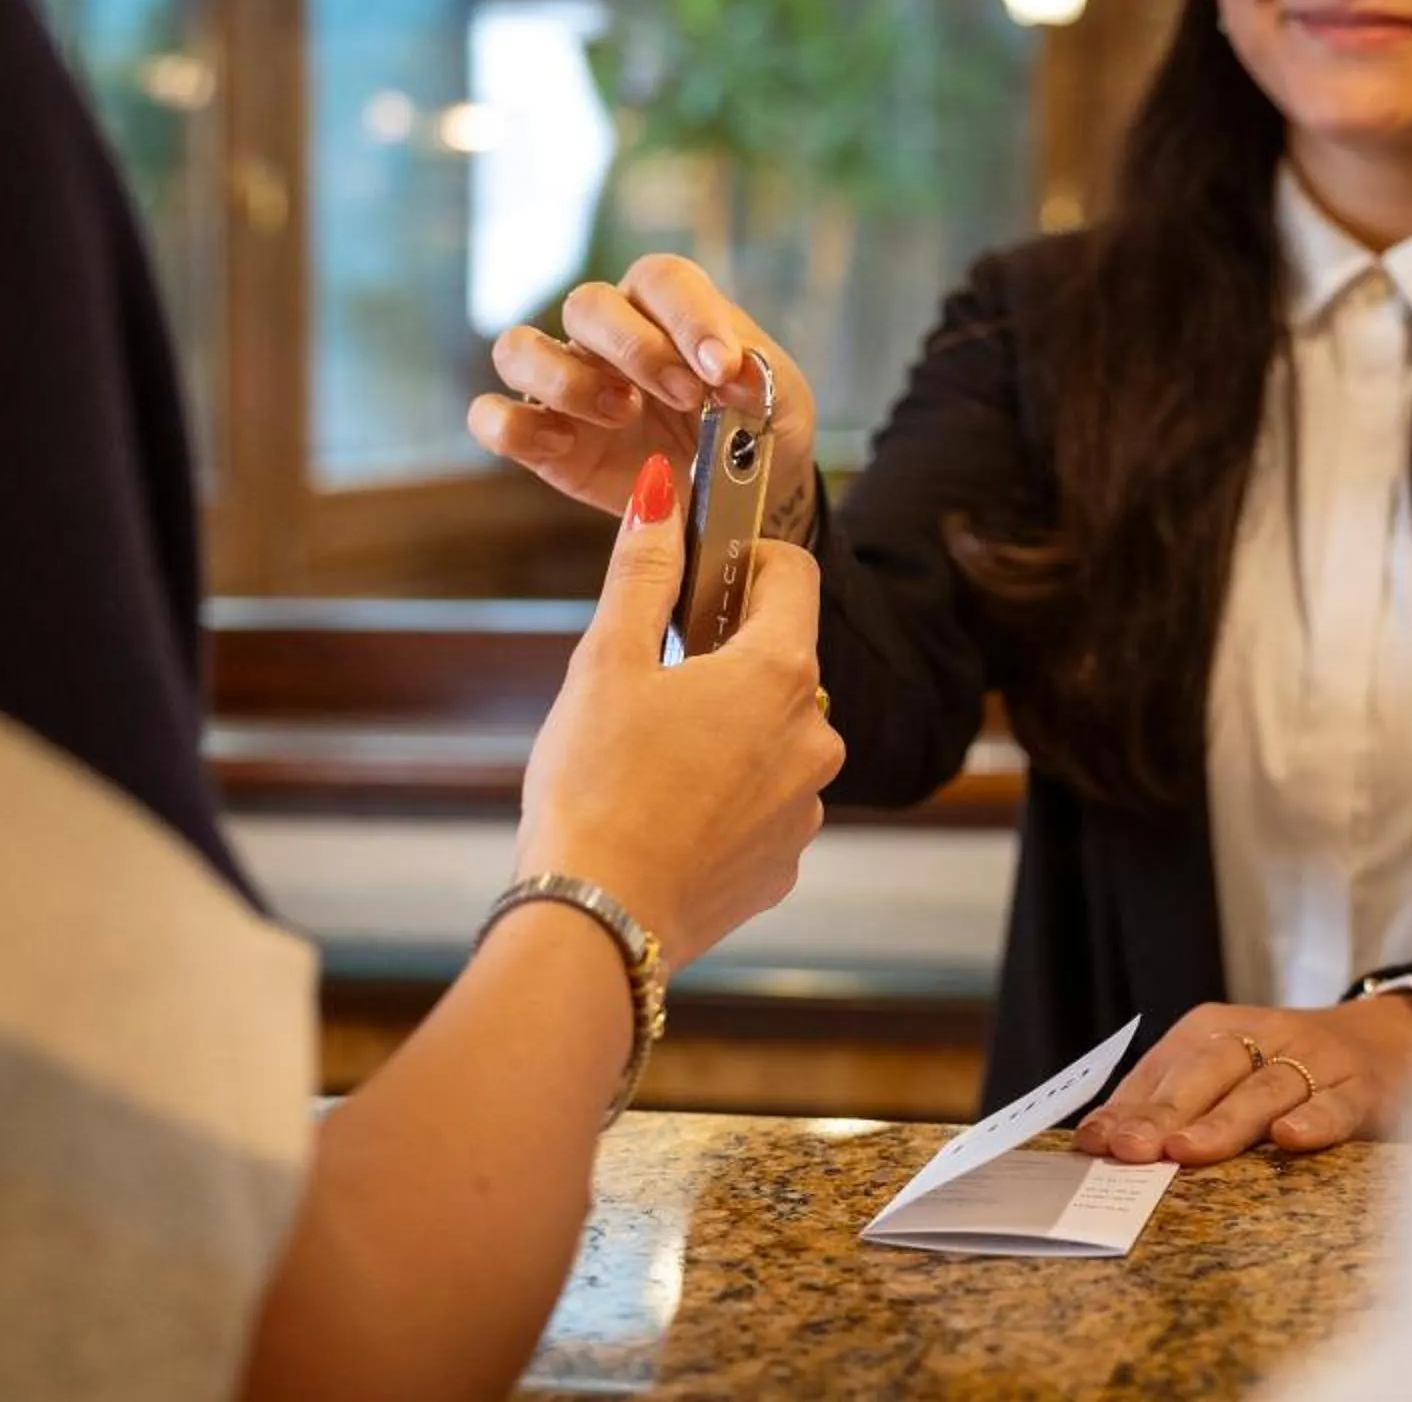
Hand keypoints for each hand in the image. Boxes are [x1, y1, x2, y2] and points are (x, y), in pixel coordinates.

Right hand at [470, 256, 821, 543]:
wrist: (743, 500)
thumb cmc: (757, 432)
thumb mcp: (780, 403)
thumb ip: (760, 378)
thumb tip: (736, 370)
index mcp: (668, 307)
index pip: (662, 280)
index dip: (688, 316)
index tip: (721, 367)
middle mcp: (609, 335)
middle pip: (587, 304)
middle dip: (635, 348)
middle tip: (685, 397)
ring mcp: (568, 384)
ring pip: (518, 347)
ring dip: (566, 379)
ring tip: (622, 415)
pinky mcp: (544, 439)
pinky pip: (492, 416)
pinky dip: (510, 425)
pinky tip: (562, 447)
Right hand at [514, 452, 844, 969]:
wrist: (596, 920)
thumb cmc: (596, 786)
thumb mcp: (607, 662)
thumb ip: (643, 571)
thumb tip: (662, 491)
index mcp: (780, 673)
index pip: (795, 575)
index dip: (748, 559)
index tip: (702, 572)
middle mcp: (815, 735)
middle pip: (782, 659)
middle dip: (726, 654)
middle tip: (653, 677)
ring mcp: (806, 805)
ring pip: (775, 735)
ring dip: (727, 729)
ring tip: (651, 755)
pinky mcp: (784, 863)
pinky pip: (765, 803)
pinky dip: (726, 795)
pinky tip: (665, 811)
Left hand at [1071, 996, 1411, 1166]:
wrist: (1393, 1041)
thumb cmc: (1289, 1067)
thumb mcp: (1230, 1071)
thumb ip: (1173, 1102)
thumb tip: (1101, 1141)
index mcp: (1218, 1029)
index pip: (1164, 1066)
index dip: (1128, 1105)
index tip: (1094, 1142)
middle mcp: (1263, 1037)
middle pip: (1209, 1069)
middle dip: (1166, 1110)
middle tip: (1133, 1149)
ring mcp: (1315, 1061)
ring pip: (1264, 1088)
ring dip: (1224, 1120)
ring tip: (1187, 1151)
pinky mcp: (1362, 1088)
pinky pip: (1336, 1104)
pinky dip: (1313, 1120)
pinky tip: (1289, 1139)